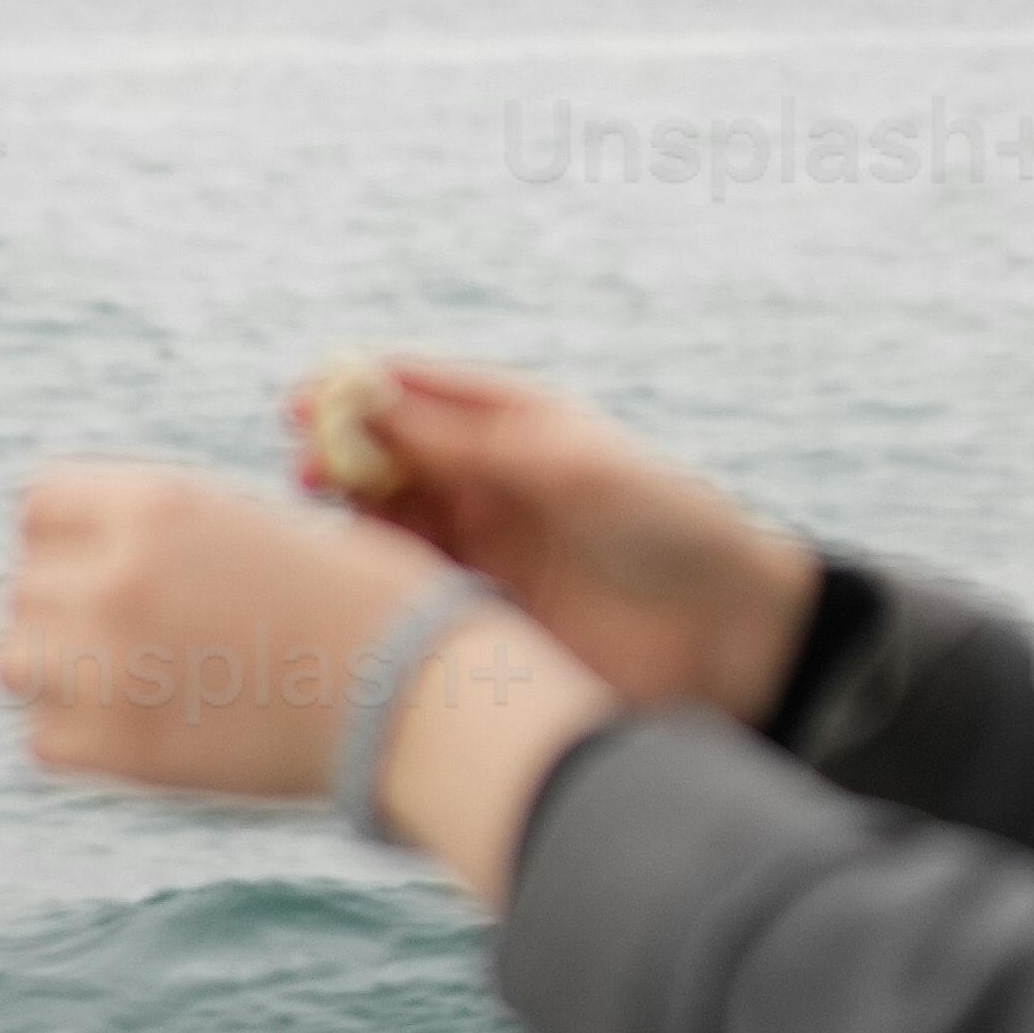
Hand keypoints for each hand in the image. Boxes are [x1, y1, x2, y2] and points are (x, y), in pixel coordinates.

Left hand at [0, 460, 440, 802]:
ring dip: (56, 671)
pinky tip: (135, 728)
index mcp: (157, 505)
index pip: (37, 507)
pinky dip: (75, 738)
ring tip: (117, 680)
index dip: (65, 535)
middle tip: (123, 632)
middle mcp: (118, 577)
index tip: (97, 561)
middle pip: (23, 589)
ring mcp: (112, 668)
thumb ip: (169, 534)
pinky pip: (43, 740)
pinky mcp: (124, 751)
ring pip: (17, 663)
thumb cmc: (361, 600)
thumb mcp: (255, 525)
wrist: (412, 694)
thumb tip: (107, 555)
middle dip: (63, 608)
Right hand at [282, 358, 819, 726]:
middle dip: (341, 457)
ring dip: (348, 521)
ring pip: (390, 528)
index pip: (419, 396)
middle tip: (303, 466)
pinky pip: (410, 598)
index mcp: (517, 428)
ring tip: (319, 523)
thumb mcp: (566, 467)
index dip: (358, 393)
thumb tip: (368, 400)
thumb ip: (466, 443)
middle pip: (390, 461)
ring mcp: (483, 555)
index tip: (303, 400)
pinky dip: (373, 587)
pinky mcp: (482, 623)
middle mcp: (491, 486)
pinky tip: (350, 586)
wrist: (730, 638)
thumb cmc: (667, 527)